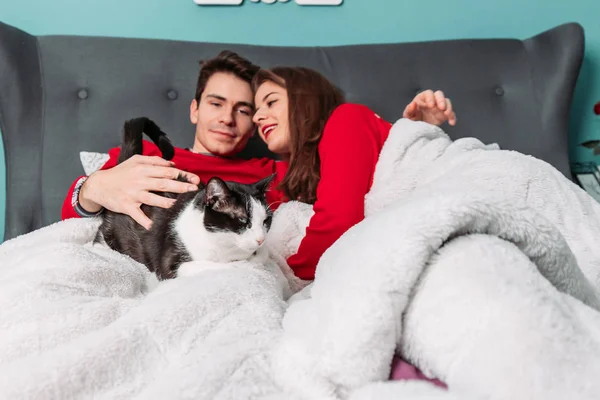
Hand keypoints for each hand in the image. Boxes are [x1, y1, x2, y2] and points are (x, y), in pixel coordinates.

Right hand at [78, 155, 199, 228]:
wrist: (99, 185)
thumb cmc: (120, 173)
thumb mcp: (135, 161)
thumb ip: (154, 161)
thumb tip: (172, 164)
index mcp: (143, 169)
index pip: (166, 171)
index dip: (182, 175)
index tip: (194, 178)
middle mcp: (139, 181)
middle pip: (163, 183)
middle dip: (180, 186)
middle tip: (193, 189)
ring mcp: (133, 194)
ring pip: (152, 198)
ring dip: (165, 202)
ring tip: (177, 205)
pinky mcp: (126, 206)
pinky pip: (136, 214)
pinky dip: (143, 220)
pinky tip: (151, 225)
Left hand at [403, 90, 456, 125]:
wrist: (417, 129)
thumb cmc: (412, 119)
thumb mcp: (408, 116)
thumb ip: (409, 110)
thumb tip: (413, 104)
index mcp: (423, 98)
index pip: (428, 93)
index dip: (430, 98)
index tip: (430, 105)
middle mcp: (433, 100)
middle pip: (439, 94)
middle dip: (441, 100)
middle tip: (441, 107)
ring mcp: (440, 107)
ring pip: (447, 102)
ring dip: (448, 107)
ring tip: (447, 114)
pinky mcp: (444, 115)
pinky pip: (451, 114)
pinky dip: (452, 117)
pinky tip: (452, 123)